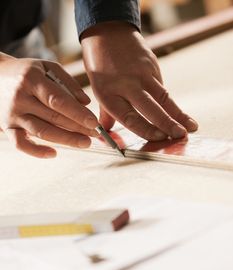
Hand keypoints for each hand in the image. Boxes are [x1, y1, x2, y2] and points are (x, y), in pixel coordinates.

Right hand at [0, 54, 98, 157]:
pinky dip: (37, 152)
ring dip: (66, 140)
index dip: (78, 114)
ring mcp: (12, 115)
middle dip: (78, 128)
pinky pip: (21, 145)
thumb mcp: (47, 67)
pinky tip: (54, 153)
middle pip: (53, 118)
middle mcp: (20, 98)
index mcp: (31, 80)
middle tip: (95, 134)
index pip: (58, 101)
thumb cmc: (26, 73)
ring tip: (84, 143)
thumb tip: (86, 103)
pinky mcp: (7, 128)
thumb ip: (68, 82)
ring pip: (42, 132)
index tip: (94, 123)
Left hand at [81, 22, 197, 140]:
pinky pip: (163, 88)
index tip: (159, 138)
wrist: (108, 34)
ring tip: (191, 128)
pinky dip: (172, 103)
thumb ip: (106, 114)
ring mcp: (142, 74)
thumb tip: (106, 134)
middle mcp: (127, 84)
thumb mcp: (98, 91)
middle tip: (180, 136)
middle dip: (167, 124)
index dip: (146, 129)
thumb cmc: (100, 66)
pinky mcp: (153, 66)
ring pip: (163, 97)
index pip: (130, 117)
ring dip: (178, 114)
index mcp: (109, 94)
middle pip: (150, 107)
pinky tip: (181, 116)